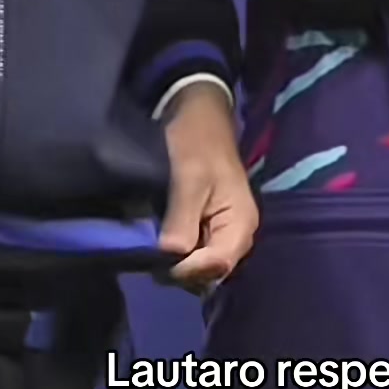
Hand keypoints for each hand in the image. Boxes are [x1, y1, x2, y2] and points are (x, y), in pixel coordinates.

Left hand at [159, 86, 256, 288]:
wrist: (198, 115)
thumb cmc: (198, 141)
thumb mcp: (189, 178)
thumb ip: (182, 220)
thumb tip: (169, 258)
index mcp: (240, 223)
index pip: (217, 265)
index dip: (187, 270)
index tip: (157, 262)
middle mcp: (236, 235)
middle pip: (209, 273)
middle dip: (179, 269)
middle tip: (148, 256)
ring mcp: (221, 233)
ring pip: (198, 266)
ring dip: (175, 263)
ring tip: (149, 249)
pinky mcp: (207, 228)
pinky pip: (193, 253)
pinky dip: (175, 253)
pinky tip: (156, 243)